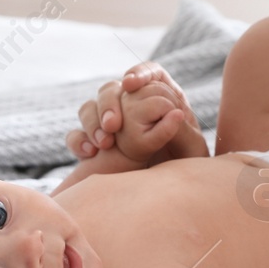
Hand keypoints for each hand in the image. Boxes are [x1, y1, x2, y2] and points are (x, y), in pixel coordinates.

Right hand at [66, 62, 199, 159]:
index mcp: (161, 99)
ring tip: (103, 142)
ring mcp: (112, 124)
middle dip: (109, 103)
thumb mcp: (191, 150)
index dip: (139, 73)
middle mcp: (133, 107)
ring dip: (92, 121)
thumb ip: (182, 131)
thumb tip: (174, 113)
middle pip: (113, 89)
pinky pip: (77, 136)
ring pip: (90, 108)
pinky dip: (79, 141)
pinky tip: (90, 153)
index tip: (131, 85)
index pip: (149, 73)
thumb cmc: (185, 168)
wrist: (164, 195)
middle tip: (114, 125)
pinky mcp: (96, 144)